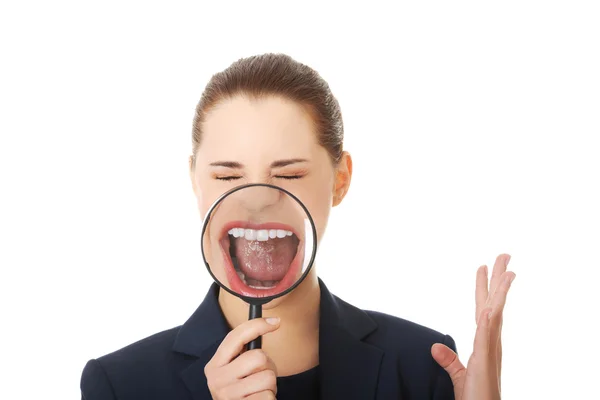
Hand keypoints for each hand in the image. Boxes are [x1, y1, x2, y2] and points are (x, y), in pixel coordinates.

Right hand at [205, 317, 279, 398]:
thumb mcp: (234, 370)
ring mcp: (228, 396)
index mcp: (215, 364)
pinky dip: (270, 399)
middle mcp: (217, 380)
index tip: (276, 322)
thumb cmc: (239, 390)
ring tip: (259, 391)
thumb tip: (271, 322)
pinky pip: (269, 397)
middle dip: (267, 366)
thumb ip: (243, 352)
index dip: (258, 325)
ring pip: (268, 377)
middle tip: (261, 376)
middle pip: (258, 357)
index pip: (236, 336)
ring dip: (270, 385)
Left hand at [431, 254, 514, 399]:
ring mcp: (490, 352)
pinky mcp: (484, 363)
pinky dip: (488, 323)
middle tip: (504, 255)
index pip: (486, 309)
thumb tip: (435, 347)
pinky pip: (486, 339)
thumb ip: (449, 360)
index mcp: (486, 344)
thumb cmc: (476, 399)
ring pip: (496, 315)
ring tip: (506, 270)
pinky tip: (489, 309)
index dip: (486, 288)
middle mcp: (492, 343)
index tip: (485, 267)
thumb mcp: (460, 376)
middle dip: (499, 279)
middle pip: (495, 305)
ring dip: (500, 293)